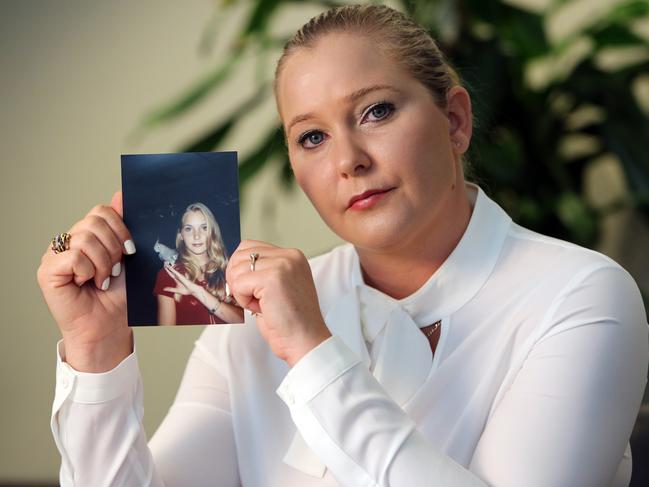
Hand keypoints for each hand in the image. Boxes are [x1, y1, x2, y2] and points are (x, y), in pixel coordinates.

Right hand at [36, 192, 133, 371]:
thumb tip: (121, 193)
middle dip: (114, 247)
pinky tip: (88, 283)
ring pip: (85, 238)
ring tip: (103, 279)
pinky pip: (74, 256)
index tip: (130, 250)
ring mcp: (55, 254)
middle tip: (115, 269)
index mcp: (87, 235)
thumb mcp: (127, 256)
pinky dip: (88, 270)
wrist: (110, 325)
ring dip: (103, 263)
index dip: (120, 228)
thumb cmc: (118, 295)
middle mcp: (69, 241)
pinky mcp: (47, 270)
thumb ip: (122, 226)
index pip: (102, 211)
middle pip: (94, 221)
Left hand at [162, 264, 203, 296]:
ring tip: (166, 265)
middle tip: (165, 265)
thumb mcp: (176, 290)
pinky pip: (176, 272)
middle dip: (168, 268)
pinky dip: (172, 270)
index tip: (165, 268)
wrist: (191, 290)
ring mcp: (179, 276)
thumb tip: (164, 289)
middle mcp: (178, 277)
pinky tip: (170, 268)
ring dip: (169, 268)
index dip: (168, 271)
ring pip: (173, 271)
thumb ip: (170, 289)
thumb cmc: (186, 290)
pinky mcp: (181, 276)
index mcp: (177, 280)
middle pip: (172, 272)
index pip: (171, 275)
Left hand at [226, 240, 330, 366]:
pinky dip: (243, 301)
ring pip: (237, 270)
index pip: (249, 247)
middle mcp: (290, 256)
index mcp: (292, 256)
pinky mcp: (273, 278)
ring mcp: (283, 265)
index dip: (241, 269)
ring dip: (242, 292)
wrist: (305, 341)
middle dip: (239, 280)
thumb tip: (233, 267)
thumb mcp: (278, 286)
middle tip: (255, 299)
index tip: (250, 289)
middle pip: (240, 255)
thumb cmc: (290, 321)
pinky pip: (239, 284)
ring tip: (262, 305)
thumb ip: (262, 271)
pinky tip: (261, 309)